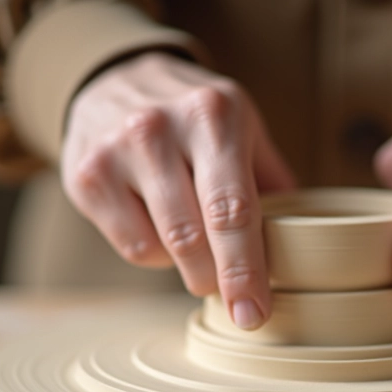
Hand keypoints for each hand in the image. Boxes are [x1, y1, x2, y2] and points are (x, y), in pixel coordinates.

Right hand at [62, 52, 295, 328]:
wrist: (114, 77)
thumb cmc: (194, 115)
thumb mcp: (242, 125)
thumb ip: (272, 180)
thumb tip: (306, 243)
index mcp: (212, 115)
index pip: (232, 208)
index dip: (245, 269)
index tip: (254, 313)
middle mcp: (158, 127)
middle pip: (193, 235)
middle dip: (218, 280)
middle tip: (236, 298)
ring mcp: (115, 151)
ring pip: (161, 246)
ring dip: (189, 267)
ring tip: (199, 249)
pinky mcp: (85, 176)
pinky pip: (131, 246)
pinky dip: (156, 254)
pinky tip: (163, 230)